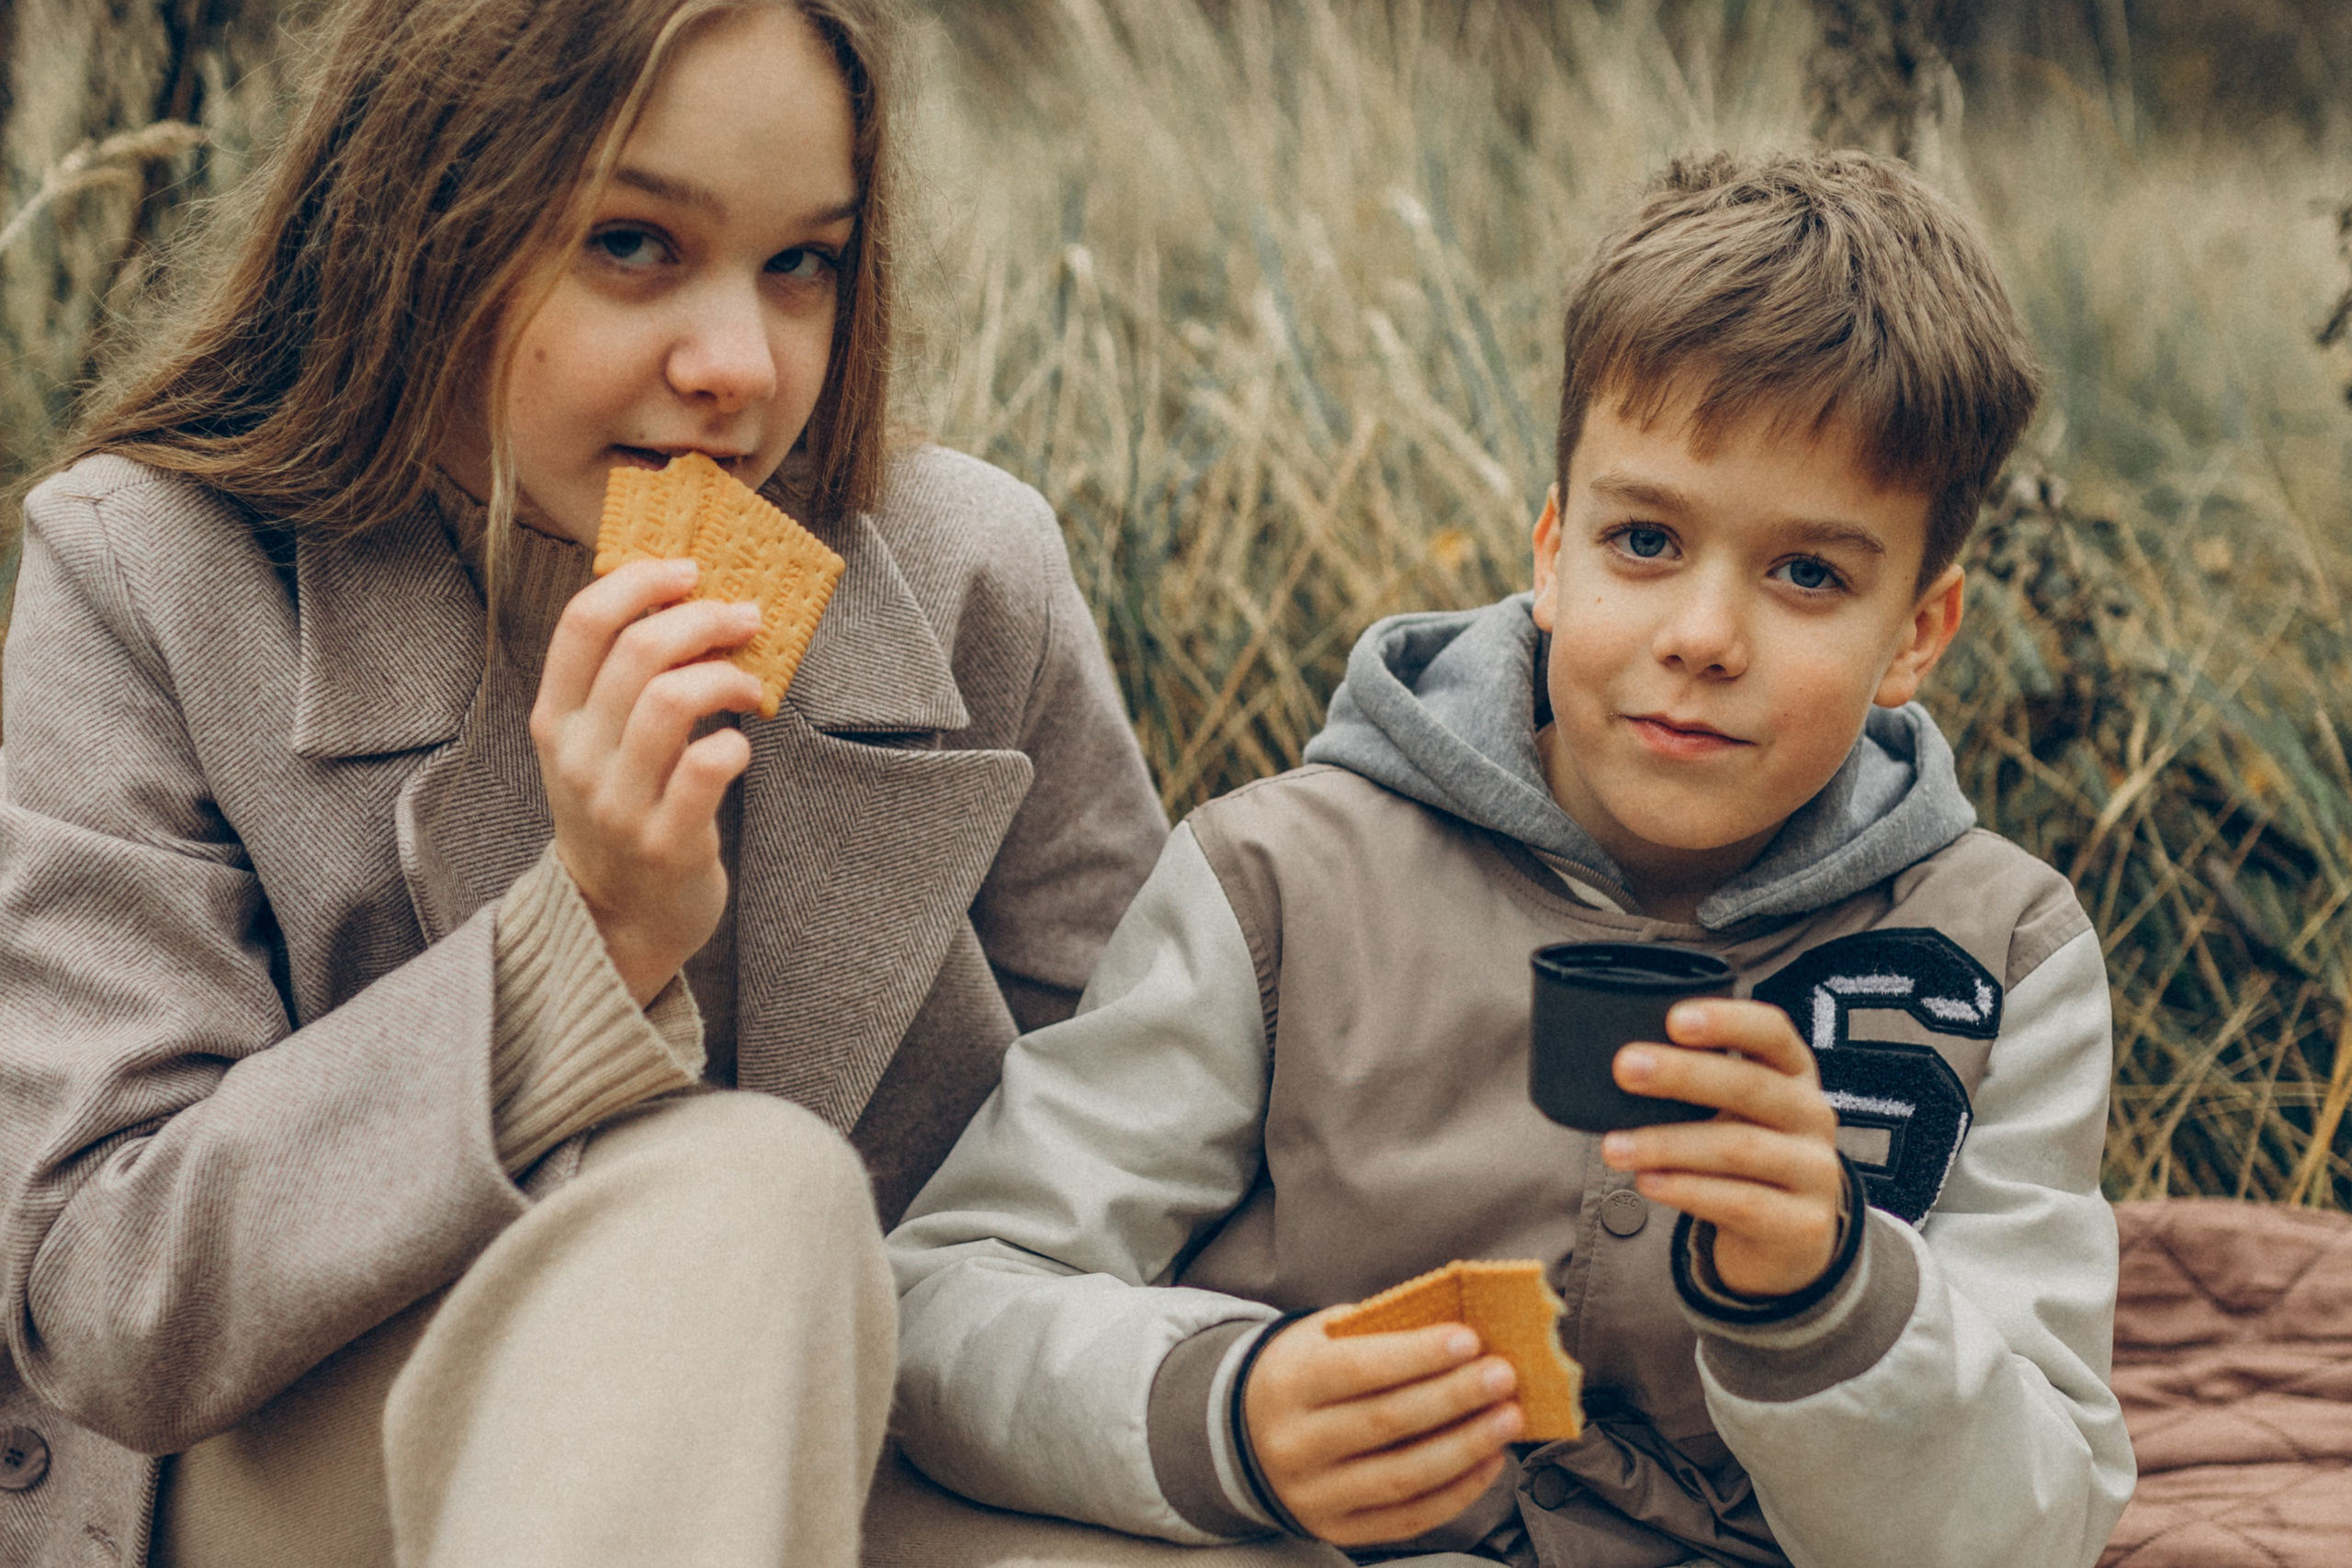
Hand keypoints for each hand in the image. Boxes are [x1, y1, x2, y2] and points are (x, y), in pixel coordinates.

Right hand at [531, 557, 762, 1005]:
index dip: (639, 581)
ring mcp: (618, 803)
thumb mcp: (593, 744)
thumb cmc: (620, 809)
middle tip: (744, 618)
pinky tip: (740, 747)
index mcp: (554, 719)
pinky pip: (708, 768)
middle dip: (703, 620)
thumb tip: (686, 594)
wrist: (617, 916)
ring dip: (728, 677)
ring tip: (752, 686)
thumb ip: (617, 680)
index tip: (689, 571)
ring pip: (673, 701)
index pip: (582, 623)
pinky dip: (737, 744)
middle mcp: (577, 757)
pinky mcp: (666, 843)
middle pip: (638, 653)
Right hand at [1242, 1309, 1521, 1545]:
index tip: (1470, 1340)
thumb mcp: (1322, 1338)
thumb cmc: (1306, 1372)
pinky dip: (1458, 1491)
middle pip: (1386, 1423)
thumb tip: (1460, 1336)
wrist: (1247, 1433)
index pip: (1357, 1369)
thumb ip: (1379, 1334)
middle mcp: (1295, 1445)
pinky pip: (1408, 1518)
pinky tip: (1490, 1460)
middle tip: (1503, 1376)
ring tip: (1509, 1418)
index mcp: (1288, 1384)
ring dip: (1466, 1447)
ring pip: (1403, 1477)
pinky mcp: (1338, 1530)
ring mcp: (1314, 1495)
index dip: (1417, 1356)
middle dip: (1454, 1398)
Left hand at [1601, 999, 1843, 1297]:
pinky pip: (1741, 1203)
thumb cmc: (1744, 1154)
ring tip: (1614, 1147)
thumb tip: (1623, 1063)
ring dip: (1667, 1144)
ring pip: (1738, 1148)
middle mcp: (1812, 1115)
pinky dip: (1687, 1190)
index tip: (1674, 1020)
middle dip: (1683, 1075)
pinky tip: (1648, 1181)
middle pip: (1751, 1086)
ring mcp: (1815, 1171)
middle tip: (1625, 1069)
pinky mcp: (1802, 1224)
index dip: (1727, 1021)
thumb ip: (1696, 1083)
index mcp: (1794, 1073)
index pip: (1771, 1032)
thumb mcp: (1732, 1110)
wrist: (1788, 1237)